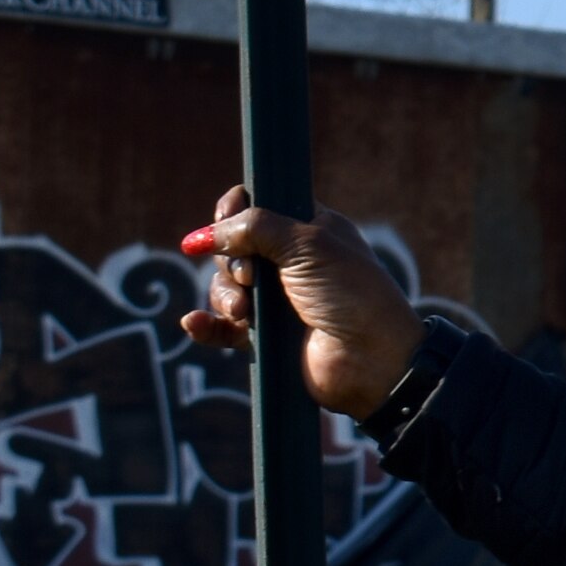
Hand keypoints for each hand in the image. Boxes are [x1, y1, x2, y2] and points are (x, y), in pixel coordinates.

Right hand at [175, 185, 427, 421]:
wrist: (371, 359)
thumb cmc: (350, 293)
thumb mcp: (307, 245)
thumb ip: (254, 227)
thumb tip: (201, 236)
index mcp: (309, 229)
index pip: (257, 207)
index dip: (235, 211)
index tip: (226, 218)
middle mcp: (291, 262)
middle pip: (233, 248)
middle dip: (232, 260)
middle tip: (253, 277)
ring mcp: (277, 300)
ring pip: (225, 287)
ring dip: (225, 295)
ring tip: (244, 310)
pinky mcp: (265, 336)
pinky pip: (221, 327)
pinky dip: (206, 325)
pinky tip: (194, 323)